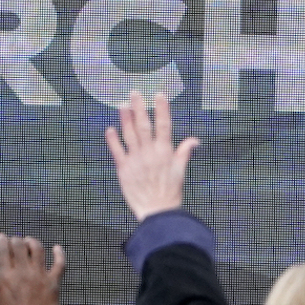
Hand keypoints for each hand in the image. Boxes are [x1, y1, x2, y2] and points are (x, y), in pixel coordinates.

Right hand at [0, 234, 63, 304]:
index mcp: (5, 277)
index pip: (2, 250)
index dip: (1, 240)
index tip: (1, 237)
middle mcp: (22, 272)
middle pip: (19, 245)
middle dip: (16, 240)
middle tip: (15, 242)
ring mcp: (39, 275)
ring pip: (38, 249)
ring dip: (32, 242)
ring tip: (30, 242)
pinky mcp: (53, 282)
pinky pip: (60, 263)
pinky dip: (60, 254)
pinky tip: (58, 248)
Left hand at [104, 91, 197, 222]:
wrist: (157, 212)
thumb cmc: (170, 192)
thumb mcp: (181, 171)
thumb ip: (184, 153)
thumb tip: (194, 140)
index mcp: (165, 152)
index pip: (164, 125)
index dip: (161, 109)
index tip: (159, 94)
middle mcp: (150, 153)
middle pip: (144, 125)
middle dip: (139, 108)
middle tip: (134, 93)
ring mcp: (135, 160)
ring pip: (129, 134)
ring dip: (125, 119)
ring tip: (122, 105)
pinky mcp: (124, 169)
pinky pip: (117, 151)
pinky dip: (112, 140)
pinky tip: (110, 129)